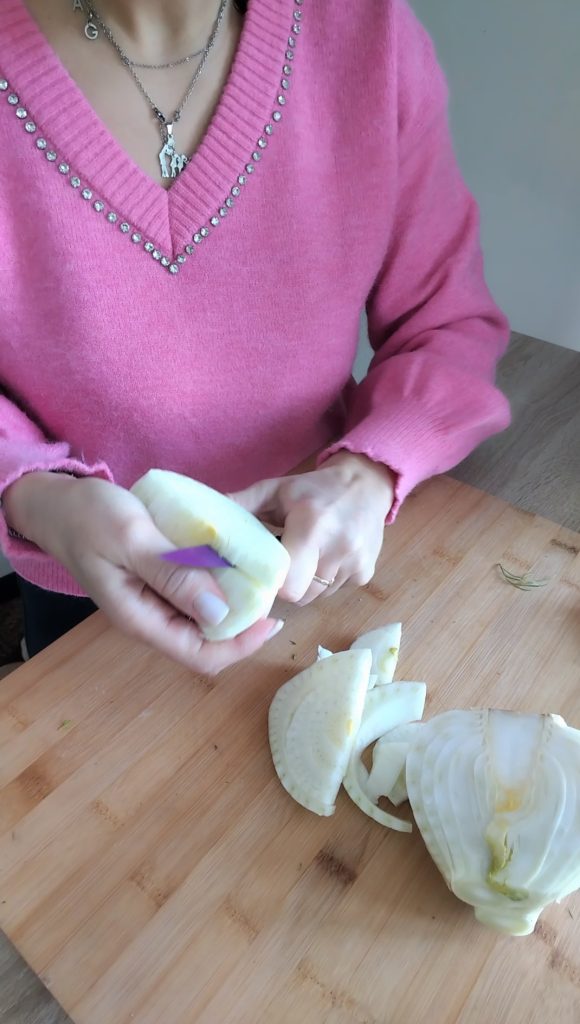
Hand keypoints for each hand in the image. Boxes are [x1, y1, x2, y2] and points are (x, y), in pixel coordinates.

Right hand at [3, 473, 282, 673]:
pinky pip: (194, 594)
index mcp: (140, 618)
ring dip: (233, 603)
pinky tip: (233, 560)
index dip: (240, 645)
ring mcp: (153, 602)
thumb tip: (219, 613)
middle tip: (271, 591)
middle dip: (243, 624)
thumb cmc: (89, 517)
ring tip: (259, 575)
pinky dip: (217, 582)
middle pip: (207, 642)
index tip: (271, 619)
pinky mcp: (157, 584)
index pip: (200, 655)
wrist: (58, 504)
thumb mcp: (132, 538)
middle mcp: (150, 618)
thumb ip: (173, 575)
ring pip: (204, 618)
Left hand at [229, 452, 395, 604]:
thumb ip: (241, 505)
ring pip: (316, 597)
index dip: (271, 585)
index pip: (288, 582)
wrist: (367, 484)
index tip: (261, 574)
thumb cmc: (314, 488)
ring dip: (304, 585)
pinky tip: (323, 558)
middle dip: (285, 587)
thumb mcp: (275, 489)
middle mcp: (339, 547)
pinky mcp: (367, 574)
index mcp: (312, 525)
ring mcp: (357, 563)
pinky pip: (334, 592)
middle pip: (300, 595)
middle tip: (279, 566)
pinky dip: (324, 582)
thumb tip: (199, 520)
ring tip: (302, 558)